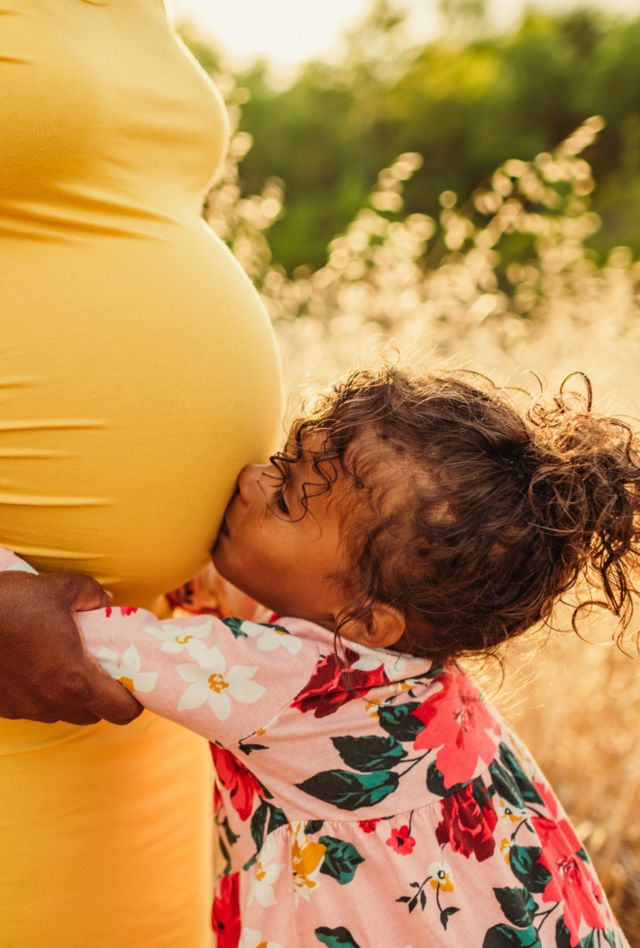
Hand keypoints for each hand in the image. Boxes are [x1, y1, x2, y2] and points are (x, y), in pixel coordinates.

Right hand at [0, 570, 142, 725]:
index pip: (121, 712)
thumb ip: (93, 595)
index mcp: (76, 680)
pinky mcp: (2, 707)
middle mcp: (51, 702)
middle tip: (104, 671)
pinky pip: (33, 707)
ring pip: (61, 712)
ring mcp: (24, 708)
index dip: (135, 703)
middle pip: (93, 716)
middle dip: (103, 698)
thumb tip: (106, 602)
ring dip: (71, 697)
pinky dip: (42, 694)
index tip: (136, 687)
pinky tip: (36, 667)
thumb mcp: (62, 588)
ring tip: (68, 666)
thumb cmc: (11, 602)